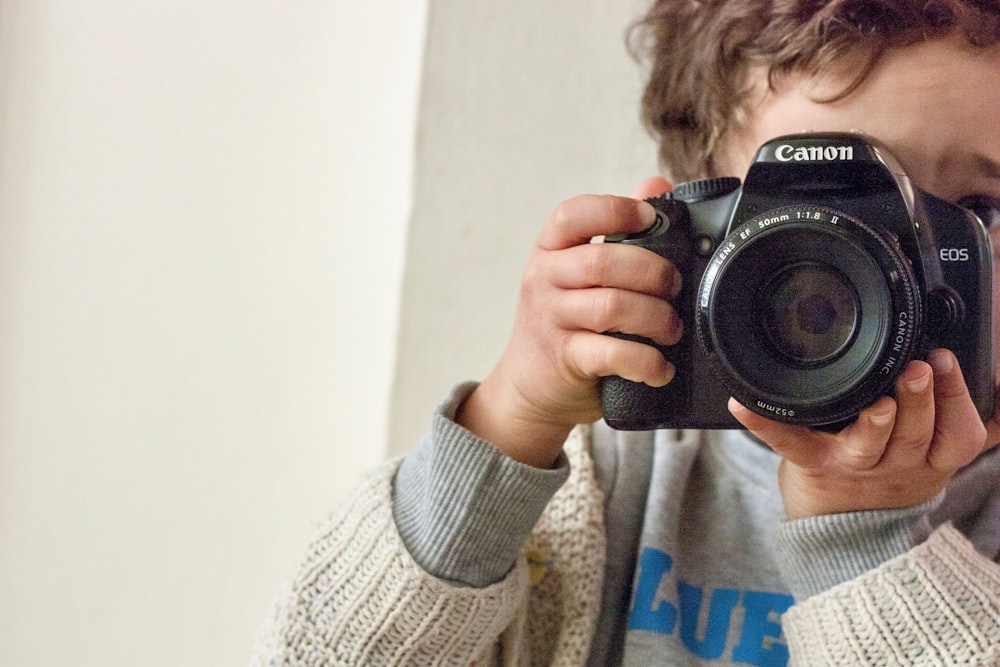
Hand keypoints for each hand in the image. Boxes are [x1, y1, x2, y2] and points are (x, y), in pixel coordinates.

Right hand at [457, 178, 681, 466]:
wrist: (531, 385)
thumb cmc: (567, 321)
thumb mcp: (580, 273)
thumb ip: (617, 229)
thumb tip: (656, 185)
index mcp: (550, 250)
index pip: (571, 215)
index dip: (614, 210)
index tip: (650, 218)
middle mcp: (543, 280)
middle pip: (601, 262)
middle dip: (652, 271)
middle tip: (675, 287)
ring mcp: (550, 320)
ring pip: (611, 307)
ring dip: (656, 317)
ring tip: (673, 328)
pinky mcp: (565, 359)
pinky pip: (612, 354)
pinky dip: (646, 362)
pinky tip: (661, 368)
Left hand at [729, 348, 993, 518]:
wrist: (845, 530)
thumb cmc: (890, 472)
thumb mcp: (937, 454)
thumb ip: (962, 424)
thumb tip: (999, 387)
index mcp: (930, 456)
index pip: (958, 433)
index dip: (957, 399)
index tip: (947, 359)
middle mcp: (896, 463)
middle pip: (915, 434)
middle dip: (920, 400)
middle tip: (920, 368)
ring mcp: (852, 465)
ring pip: (870, 445)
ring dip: (875, 422)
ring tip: (877, 402)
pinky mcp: (810, 465)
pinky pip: (787, 442)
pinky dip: (764, 423)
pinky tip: (744, 405)